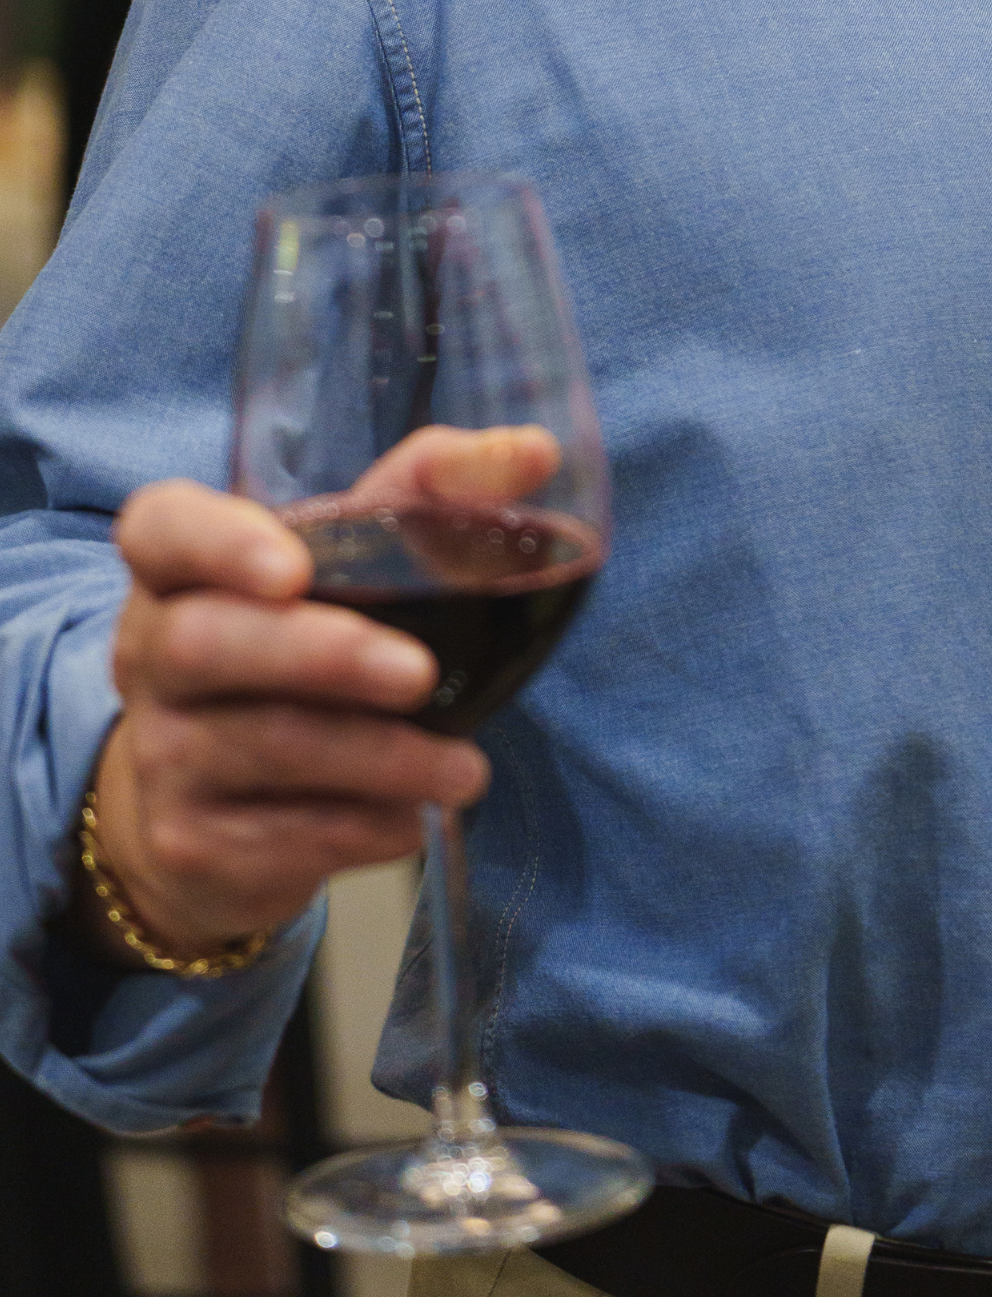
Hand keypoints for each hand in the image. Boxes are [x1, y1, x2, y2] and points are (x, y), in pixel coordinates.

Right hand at [83, 441, 538, 961]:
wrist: (212, 806)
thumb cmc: (298, 645)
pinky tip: (410, 818)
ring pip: (261, 747)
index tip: (292, 568)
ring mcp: (160, 755)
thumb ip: (432, 491)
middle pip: (207, 643)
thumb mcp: (352, 560)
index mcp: (181, 569)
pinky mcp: (186, 844)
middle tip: (420, 673)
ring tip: (464, 770)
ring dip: (377, 759)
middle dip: (323, 655)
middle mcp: (150, 655)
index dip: (217, 543)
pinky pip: (276, 837)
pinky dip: (360, 828)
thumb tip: (536, 452)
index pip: (161, 527)